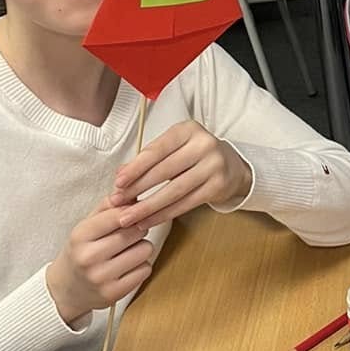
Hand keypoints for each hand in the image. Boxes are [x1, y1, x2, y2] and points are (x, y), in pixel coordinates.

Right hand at [47, 200, 155, 326]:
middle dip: (138, 230)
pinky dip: (141, 267)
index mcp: (80, 236)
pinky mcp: (113, 294)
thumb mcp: (86, 225)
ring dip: (141, 249)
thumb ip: (108, 206)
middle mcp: (88, 257)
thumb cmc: (81, 251)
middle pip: (136, 231)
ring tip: (127, 252)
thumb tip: (130, 189)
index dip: (131, 212)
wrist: (65, 289)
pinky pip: (146, 270)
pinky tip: (127, 267)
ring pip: (145, 250)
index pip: (118, 215)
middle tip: (129, 234)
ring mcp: (101, 278)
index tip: (133, 213)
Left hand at [112, 121, 252, 228]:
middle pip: (164, 170)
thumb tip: (121, 175)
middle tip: (119, 202)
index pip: (157, 150)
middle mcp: (204, 145)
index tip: (118, 182)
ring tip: (129, 217)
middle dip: (138, 189)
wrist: (231, 166)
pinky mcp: (218, 186)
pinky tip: (149, 220)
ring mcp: (213, 166)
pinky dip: (164, 214)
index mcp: (188, 130)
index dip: (135, 168)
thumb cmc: (195, 156)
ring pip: (174, 191)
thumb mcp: (174, 148)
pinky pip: (185, 204)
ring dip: (148, 207)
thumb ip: (149, 159)